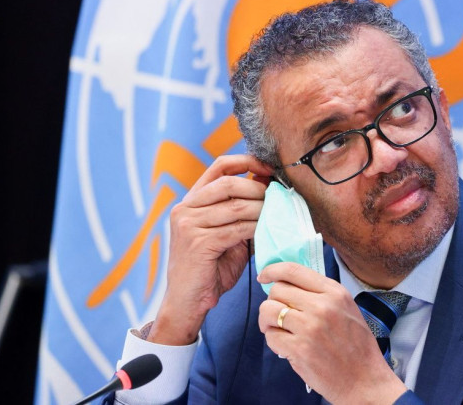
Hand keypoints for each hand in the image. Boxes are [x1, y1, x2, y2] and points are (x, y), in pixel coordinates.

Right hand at [149, 155, 272, 344]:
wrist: (188, 301)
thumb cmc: (211, 267)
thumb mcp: (228, 231)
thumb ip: (242, 208)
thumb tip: (268, 182)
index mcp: (191, 200)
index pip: (219, 167)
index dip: (247, 161)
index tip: (269, 168)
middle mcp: (185, 208)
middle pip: (229, 183)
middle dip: (258, 189)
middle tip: (277, 199)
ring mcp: (188, 224)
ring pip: (236, 206)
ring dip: (261, 210)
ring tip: (276, 216)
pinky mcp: (198, 242)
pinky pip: (236, 228)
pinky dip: (256, 228)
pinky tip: (265, 232)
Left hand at [258, 263, 407, 403]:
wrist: (365, 379)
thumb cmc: (356, 345)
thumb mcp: (347, 308)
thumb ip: (322, 295)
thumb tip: (289, 287)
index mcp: (334, 292)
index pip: (294, 270)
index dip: (272, 270)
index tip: (264, 276)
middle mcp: (321, 305)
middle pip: (277, 290)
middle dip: (272, 301)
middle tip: (277, 315)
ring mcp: (309, 327)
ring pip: (268, 311)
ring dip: (267, 321)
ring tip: (278, 330)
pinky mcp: (299, 349)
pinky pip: (270, 336)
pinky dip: (273, 340)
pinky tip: (285, 346)